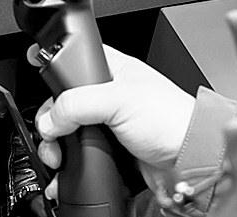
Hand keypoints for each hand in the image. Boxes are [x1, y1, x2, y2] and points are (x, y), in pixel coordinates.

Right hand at [34, 46, 194, 195]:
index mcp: (112, 69)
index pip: (71, 66)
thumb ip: (77, 104)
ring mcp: (109, 124)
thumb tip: (49, 119)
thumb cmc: (171, 119)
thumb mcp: (119, 100)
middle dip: (52, 123)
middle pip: (64, 105)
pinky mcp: (111, 149)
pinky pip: (82, 155)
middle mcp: (109, 95)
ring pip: (70, 132)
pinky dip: (72, 164)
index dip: (54, 81)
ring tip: (58, 157)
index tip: (44, 100)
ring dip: (59, 147)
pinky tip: (67, 170)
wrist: (191, 160)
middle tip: (52, 137)